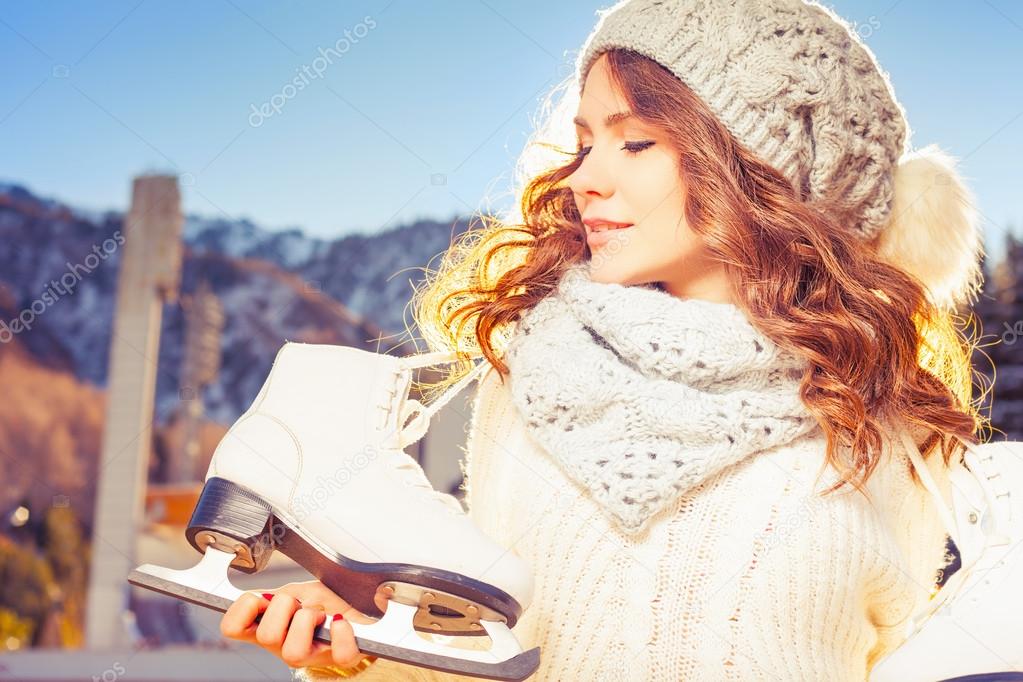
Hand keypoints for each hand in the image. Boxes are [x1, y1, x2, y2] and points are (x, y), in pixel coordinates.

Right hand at [220, 579, 377, 668]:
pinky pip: (339, 653)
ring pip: (294, 651)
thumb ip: (273, 595)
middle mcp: (284, 646)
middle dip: (285, 607)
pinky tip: (341, 621)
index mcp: (268, 628)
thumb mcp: (295, 592)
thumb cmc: (323, 602)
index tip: (261, 599)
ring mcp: (312, 655)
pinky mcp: (341, 656)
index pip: (233, 628)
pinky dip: (341, 633)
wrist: (356, 605)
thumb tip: (256, 596)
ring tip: (320, 615)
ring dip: (309, 620)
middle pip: (266, 636)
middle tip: (299, 604)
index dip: (242, 609)